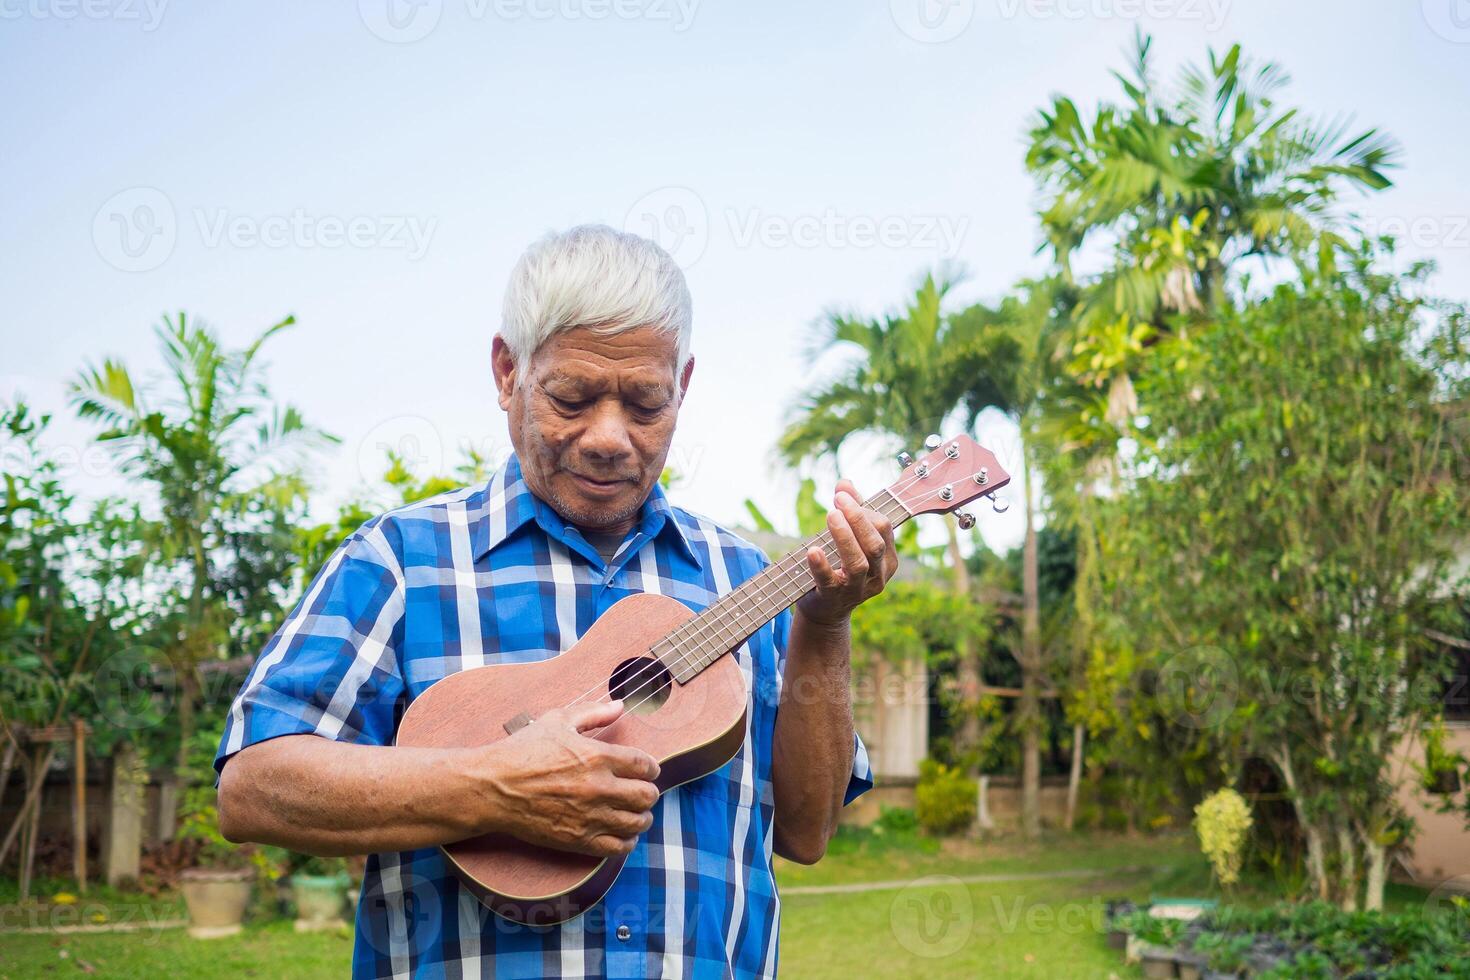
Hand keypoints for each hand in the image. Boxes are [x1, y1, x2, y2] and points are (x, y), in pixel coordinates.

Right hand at [474, 700, 660, 857]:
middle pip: (647, 795)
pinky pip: (618, 847)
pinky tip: (621, 833)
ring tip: (633, 812)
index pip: (645, 765)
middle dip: (649, 792)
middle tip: (641, 790)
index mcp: (597, 756)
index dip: (652, 767)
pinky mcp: (578, 839)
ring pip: (637, 823)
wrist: (493, 787)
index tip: (647, 769)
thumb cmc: (522, 751)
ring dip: (641, 816)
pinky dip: (626, 841)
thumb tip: (620, 705)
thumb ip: (593, 713)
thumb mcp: (557, 721)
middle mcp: (599, 787)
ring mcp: (590, 816)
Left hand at [795, 479, 898, 627]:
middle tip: (838, 500)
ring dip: (844, 536)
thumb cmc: (839, 567)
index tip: (842, 495)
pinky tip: (813, 550)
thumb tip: (845, 482)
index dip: (864, 509)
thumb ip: (851, 510)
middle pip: (875, 544)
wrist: (825, 610)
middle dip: (858, 518)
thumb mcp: (849, 539)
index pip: (884, 528)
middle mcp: (877, 576)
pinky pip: (829, 582)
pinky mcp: (834, 598)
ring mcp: (857, 590)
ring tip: (831, 515)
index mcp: (887, 560)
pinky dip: (821, 565)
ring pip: (858, 563)